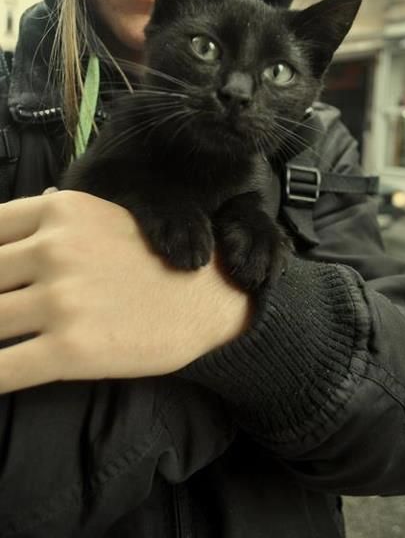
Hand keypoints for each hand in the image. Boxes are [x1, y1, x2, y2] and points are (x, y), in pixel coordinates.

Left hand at [0, 191, 251, 392]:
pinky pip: (3, 369)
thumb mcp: (102, 217)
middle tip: (2, 314)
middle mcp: (54, 249)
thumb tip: (6, 234)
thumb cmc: (156, 257)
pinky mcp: (70, 349)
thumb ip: (52, 223)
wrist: (209, 296)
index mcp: (60, 211)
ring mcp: (61, 300)